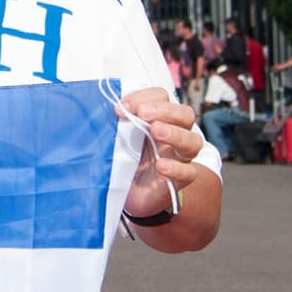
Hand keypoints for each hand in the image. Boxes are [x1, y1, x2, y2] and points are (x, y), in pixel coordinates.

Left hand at [118, 88, 203, 216]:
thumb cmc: (125, 160)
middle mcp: (174, 135)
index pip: (162, 98)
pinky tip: (162, 166)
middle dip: (164, 110)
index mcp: (158, 119)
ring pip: (193, 141)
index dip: (144, 97)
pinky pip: (189, 173)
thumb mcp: (117, 138)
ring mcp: (179, 158)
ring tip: (156, 131)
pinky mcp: (179, 181)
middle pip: (184, 114)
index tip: (120, 107)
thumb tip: (97, 109)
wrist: (130, 194)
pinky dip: (177, 168)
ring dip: (176, 134)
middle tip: (143, 113)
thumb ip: (114, 124)